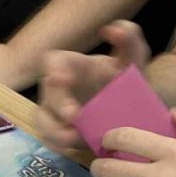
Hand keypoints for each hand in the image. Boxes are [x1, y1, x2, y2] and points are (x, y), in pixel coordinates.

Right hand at [36, 20, 149, 152]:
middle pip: (46, 96)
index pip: (51, 62)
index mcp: (69, 66)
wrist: (127, 107)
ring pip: (42, 122)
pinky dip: (60, 145)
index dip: (52, 70)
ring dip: (55, 131)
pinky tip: (75, 146)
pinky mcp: (58, 134)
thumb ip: (129, 38)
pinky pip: (50, 141)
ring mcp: (54, 113)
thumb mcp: (132, 58)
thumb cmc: (122, 80)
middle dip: (58, 106)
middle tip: (76, 116)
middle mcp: (56, 89)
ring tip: (74, 138)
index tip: (61, 77)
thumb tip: (111, 30)